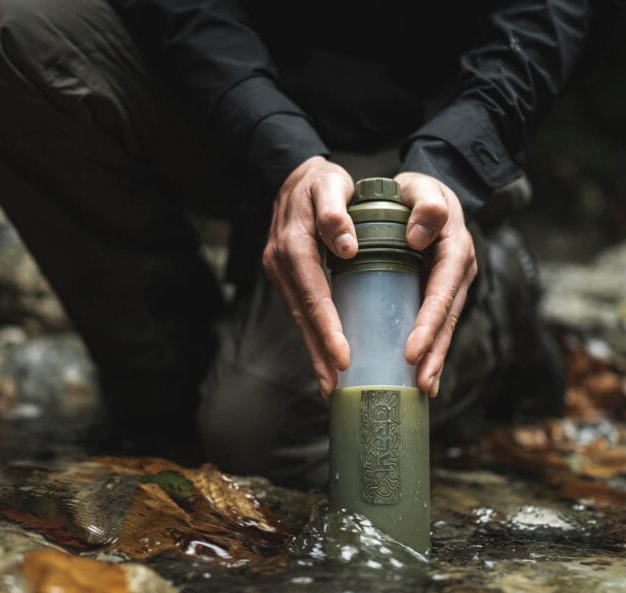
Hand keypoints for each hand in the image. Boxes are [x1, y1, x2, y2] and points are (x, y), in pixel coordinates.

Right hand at [263, 156, 354, 396]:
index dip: (327, 326)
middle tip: (333, 384)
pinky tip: (323, 354)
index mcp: (293, 244)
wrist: (295, 175)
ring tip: (329, 382)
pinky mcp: (284, 276)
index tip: (342, 355)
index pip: (313, 293)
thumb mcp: (331, 185)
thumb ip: (336, 212)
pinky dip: (311, 333)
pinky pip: (298, 309)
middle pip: (300, 314)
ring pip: (297, 317)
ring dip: (312, 350)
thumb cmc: (322, 181)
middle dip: (317, 351)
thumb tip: (347, 247)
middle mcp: (280, 262)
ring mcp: (278, 271)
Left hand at [395, 172, 477, 396]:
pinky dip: (431, 351)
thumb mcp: (421, 188)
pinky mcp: (440, 293)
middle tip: (421, 382)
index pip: (441, 292)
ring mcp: (452, 285)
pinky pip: (437, 324)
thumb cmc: (417, 191)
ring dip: (435, 359)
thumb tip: (420, 234)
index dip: (429, 322)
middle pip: (448, 318)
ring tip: (423, 387)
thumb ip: (425, 204)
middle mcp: (458, 272)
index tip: (412, 349)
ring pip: (445, 327)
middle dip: (436, 352)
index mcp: (454, 249)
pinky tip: (420, 377)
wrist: (424, 193)